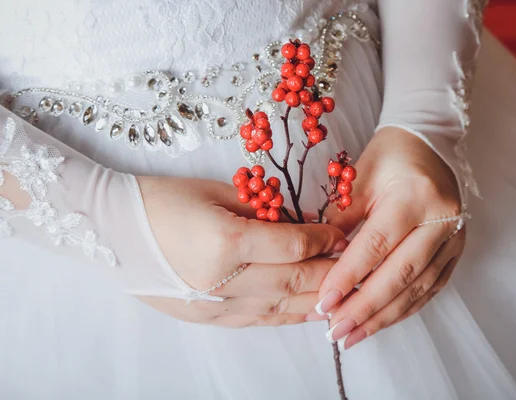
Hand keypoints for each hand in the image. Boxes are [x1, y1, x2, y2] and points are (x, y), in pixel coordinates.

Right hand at [136, 176, 346, 326]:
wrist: (113, 229)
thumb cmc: (163, 200)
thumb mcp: (217, 193)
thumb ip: (263, 210)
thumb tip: (302, 221)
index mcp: (227, 241)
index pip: (294, 246)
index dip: (323, 240)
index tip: (340, 234)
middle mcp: (224, 280)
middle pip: (294, 281)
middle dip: (329, 272)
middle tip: (354, 264)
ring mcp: (215, 304)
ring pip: (282, 308)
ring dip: (316, 301)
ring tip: (342, 294)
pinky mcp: (208, 318)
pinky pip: (259, 320)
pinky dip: (288, 316)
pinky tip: (308, 312)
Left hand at [314, 127, 465, 349]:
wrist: (429, 145)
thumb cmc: (389, 157)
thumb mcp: (359, 178)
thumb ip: (341, 219)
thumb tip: (321, 262)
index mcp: (415, 195)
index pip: (377, 245)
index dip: (349, 276)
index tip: (324, 302)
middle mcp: (441, 219)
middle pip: (400, 273)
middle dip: (365, 307)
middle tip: (336, 331)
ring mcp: (454, 237)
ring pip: (418, 287)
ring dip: (383, 316)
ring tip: (352, 336)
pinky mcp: (456, 250)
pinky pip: (431, 287)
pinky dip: (404, 308)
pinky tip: (380, 322)